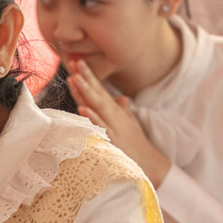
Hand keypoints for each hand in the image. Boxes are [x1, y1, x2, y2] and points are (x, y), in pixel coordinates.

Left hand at [68, 60, 169, 185]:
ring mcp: (111, 125)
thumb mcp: (129, 122)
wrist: (147, 161)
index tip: (77, 61)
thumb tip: (121, 98)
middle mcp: (112, 114)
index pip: (98, 89)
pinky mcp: (111, 138)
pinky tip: (83, 108)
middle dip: (85, 77)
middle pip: (96, 93)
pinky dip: (92, 117)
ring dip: (86, 92)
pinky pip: (100, 126)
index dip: (88, 76)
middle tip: (75, 61)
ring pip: (96, 105)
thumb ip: (123, 110)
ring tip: (75, 78)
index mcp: (113, 110)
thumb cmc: (135, 142)